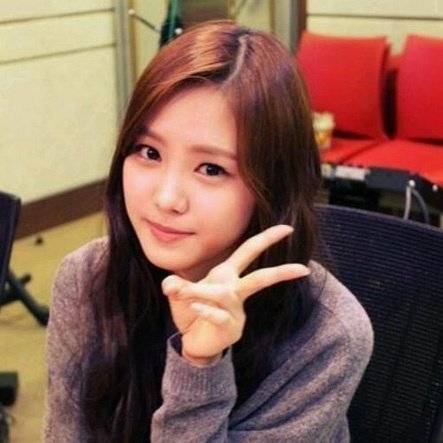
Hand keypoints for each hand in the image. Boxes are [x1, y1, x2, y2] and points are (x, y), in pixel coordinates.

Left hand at [161, 225, 309, 365]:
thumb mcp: (179, 294)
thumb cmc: (191, 311)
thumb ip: (174, 284)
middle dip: (280, 271)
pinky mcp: (230, 329)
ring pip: (226, 294)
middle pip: (260, 277)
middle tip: (301, 265)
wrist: (192, 342)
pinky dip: (204, 310)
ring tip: (184, 294)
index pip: (248, 252)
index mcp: (227, 275)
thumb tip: (170, 286)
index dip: (266, 238)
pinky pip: (218, 315)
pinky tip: (194, 308)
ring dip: (202, 291)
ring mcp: (236, 311)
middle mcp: (236, 291)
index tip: (287, 229)